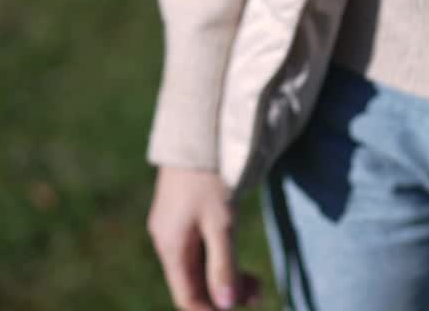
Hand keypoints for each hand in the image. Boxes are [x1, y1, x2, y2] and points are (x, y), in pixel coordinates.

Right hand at [147, 167, 260, 309]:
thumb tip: (225, 305)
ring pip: (200, 266)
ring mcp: (175, 227)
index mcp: (171, 247)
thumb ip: (223, 265)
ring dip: (227, 276)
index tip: (240, 310)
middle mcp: (168, 240)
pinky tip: (238, 259)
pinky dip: (221, 257)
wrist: (199, 134)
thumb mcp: (221, 223)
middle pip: (195, 282)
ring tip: (257, 281)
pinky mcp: (185, 215)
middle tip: (260, 293)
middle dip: (225, 293)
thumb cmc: (209, 178)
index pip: (187, 297)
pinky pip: (201, 248)